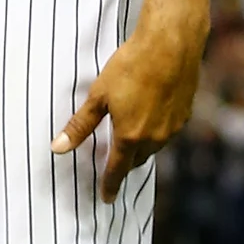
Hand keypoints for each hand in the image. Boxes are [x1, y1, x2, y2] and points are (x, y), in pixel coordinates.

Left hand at [52, 16, 206, 203]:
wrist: (170, 45)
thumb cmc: (131, 67)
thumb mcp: (98, 96)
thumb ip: (79, 126)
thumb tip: (57, 148)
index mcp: (129, 136)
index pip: (117, 170)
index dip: (109, 185)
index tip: (106, 198)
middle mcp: (154, 138)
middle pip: (136, 160)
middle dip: (125, 163)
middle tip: (114, 161)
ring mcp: (172, 128)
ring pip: (153, 147)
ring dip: (141, 147)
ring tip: (130, 136)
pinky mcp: (185, 114)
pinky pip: (167, 132)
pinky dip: (156, 131)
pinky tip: (151, 115)